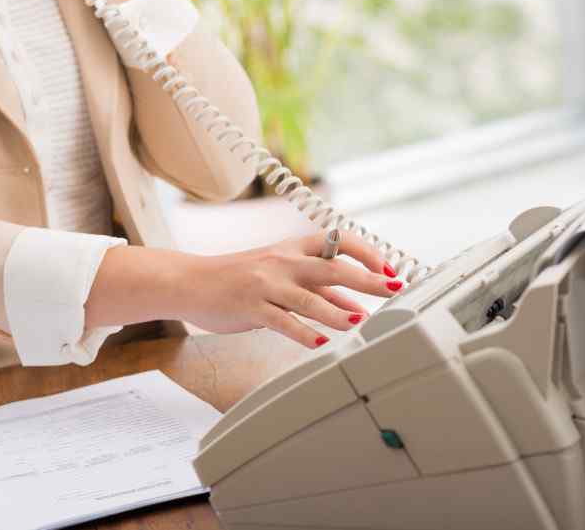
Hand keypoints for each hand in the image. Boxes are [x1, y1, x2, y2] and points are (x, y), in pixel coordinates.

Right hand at [176, 231, 404, 348]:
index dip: (367, 253)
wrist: (191, 282)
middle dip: (366, 278)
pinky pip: (282, 321)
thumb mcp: (280, 278)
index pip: (337, 242)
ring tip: (360, 321)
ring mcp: (266, 285)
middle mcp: (282, 262)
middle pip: (331, 267)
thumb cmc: (238, 279)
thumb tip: (355, 307)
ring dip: (337, 310)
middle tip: (393, 289)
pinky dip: (303, 332)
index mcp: (292, 249)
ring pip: (308, 297)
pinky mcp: (251, 307)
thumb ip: (318, 292)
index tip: (389, 269)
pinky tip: (320, 342)